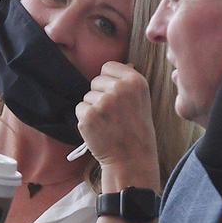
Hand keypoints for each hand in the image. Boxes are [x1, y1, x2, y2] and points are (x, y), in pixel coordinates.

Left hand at [75, 62, 159, 179]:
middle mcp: (119, 89)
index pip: (108, 67)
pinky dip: (85, 120)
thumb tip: (126, 64)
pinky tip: (99, 130)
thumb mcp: (142, 101)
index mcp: (135, 81)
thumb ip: (130, 82)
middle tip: (113, 115)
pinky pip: (79, 109)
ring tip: (108, 124)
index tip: (117, 98)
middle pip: (95, 81)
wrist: (131, 159)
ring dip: (93, 109)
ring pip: (87, 96)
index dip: (109, 82)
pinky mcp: (88, 116)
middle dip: (100, 95)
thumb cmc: (136, 130)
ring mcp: (103, 102)